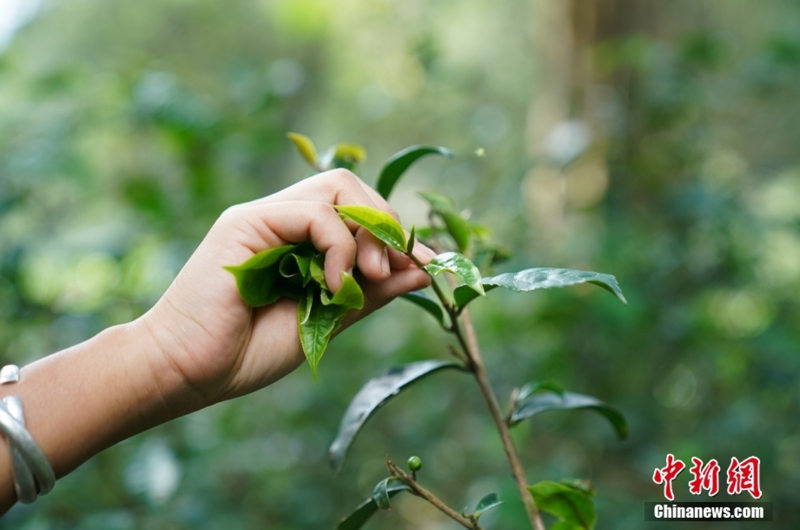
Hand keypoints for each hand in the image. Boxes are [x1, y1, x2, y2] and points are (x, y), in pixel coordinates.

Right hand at [138, 169, 433, 410]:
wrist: (186, 371)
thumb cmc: (246, 352)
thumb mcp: (327, 321)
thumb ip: (369, 293)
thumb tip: (422, 270)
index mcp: (298, 241)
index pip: (358, 209)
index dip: (394, 232)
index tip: (420, 266)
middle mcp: (281, 220)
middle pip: (352, 186)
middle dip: (386, 223)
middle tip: (389, 269)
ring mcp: (263, 217)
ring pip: (338, 188)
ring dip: (367, 231)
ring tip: (366, 275)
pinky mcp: (246, 222)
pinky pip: (314, 213)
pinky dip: (338, 246)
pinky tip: (333, 284)